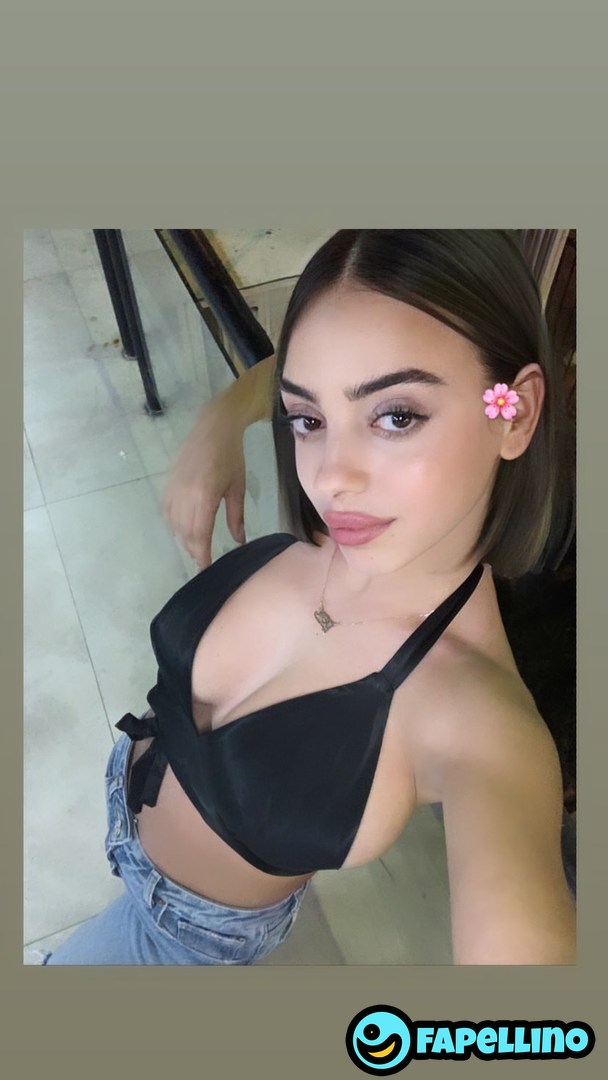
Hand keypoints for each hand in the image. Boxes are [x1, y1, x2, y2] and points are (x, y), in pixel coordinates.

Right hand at [163, 394, 246, 570]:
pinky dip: (173, 525)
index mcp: (205, 496)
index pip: (200, 534)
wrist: (212, 427)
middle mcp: (185, 495)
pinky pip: (167, 511)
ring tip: (194, 549)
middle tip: (202, 561)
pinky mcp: (168, 483)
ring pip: (174, 524)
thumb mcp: (237, 487)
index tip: (205, 569)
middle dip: (193, 550)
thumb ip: (236, 516)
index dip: (202, 554)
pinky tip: (181, 530)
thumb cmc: (231, 456)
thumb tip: (239, 541)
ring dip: (183, 539)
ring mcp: (174, 489)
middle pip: (186, 532)